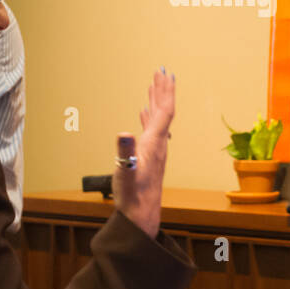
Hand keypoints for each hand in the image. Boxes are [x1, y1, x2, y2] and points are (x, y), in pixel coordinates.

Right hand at [112, 68, 174, 239]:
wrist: (141, 216)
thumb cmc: (132, 196)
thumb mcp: (125, 172)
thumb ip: (124, 152)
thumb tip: (124, 132)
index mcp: (154, 143)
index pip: (164, 111)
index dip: (165, 91)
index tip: (166, 73)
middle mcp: (158, 144)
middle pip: (164, 111)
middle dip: (162, 90)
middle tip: (162, 72)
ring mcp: (155, 151)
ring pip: (158, 120)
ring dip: (156, 101)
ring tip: (153, 87)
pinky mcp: (149, 157)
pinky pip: (151, 130)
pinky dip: (148, 117)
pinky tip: (143, 113)